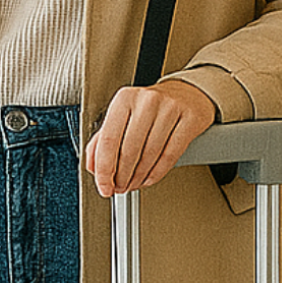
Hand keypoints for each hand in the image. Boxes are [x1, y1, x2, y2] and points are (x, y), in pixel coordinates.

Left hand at [85, 81, 216, 196]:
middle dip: (122, 177)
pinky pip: (169, 156)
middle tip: (119, 188)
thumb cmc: (150, 109)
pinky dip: (156, 174)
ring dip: (138, 178)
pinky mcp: (189, 120)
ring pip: (149, 156)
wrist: (186, 95)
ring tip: (133, 184)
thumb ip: (102, 141)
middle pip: (128, 151)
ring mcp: (169, 109)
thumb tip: (93, 167)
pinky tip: (148, 178)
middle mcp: (146, 101)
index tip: (104, 186)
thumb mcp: (122, 118)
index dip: (104, 170)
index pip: (108, 140)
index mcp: (125, 99)